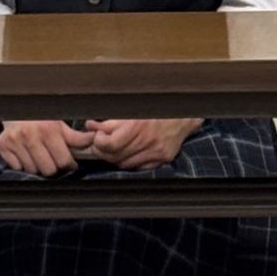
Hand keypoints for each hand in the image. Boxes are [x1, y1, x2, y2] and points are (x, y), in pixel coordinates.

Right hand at [0, 120, 93, 176]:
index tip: (68, 163)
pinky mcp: (2, 145)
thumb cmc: (40, 119)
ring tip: (38, 155)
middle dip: (53, 167)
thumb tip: (94, 139)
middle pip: (48, 170)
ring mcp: (15, 141)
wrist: (15, 108)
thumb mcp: (59, 125)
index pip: (63, 161)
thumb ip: (76, 137)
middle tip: (52, 158)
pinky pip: (16, 168)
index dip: (68, 164)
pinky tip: (24, 154)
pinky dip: (21, 164)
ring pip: (32, 171)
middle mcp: (30, 134)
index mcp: (48, 129)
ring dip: (37, 166)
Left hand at [83, 117, 202, 170]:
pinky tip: (128, 153)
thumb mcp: (131, 109)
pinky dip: (130, 162)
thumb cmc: (157, 107)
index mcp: (138, 125)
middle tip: (100, 144)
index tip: (97, 137)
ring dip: (115, 158)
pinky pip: (139, 168)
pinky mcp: (163, 159)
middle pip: (115, 156)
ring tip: (113, 148)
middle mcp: (148, 140)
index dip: (98, 142)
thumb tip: (91, 126)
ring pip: (125, 164)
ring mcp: (157, 152)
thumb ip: (110, 121)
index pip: (109, 144)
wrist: (185, 112)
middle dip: (103, 151)